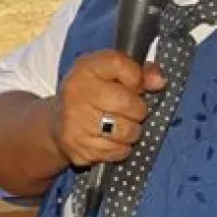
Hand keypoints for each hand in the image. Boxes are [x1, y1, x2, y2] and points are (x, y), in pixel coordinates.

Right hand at [49, 50, 165, 167]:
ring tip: (122, 125)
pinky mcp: (79, 148)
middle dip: (137, 109)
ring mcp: (76, 123)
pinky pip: (118, 151)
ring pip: (127, 131)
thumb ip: (138, 72)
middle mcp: (76, 92)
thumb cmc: (90, 93)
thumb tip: (159, 81)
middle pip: (128, 103)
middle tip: (130, 111)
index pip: (121, 64)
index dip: (137, 77)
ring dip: (132, 131)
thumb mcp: (109, 73)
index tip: (135, 86)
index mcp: (85, 68)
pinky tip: (111, 139)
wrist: (57, 122)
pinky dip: (121, 147)